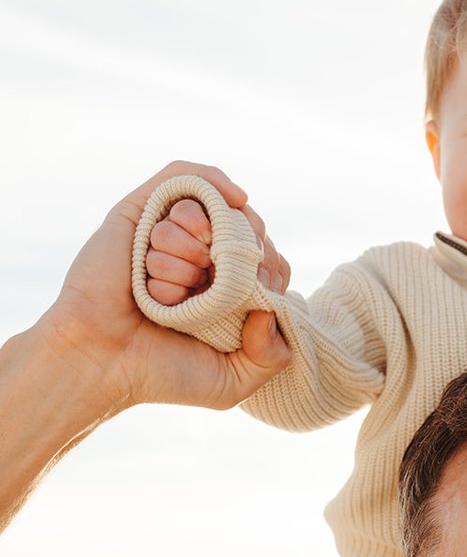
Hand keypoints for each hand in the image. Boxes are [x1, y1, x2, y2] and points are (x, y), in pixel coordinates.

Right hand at [45, 161, 291, 413]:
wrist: (101, 362)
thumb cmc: (162, 373)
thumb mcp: (233, 380)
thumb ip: (275, 356)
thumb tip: (273, 307)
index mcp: (224, 289)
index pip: (268, 258)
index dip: (266, 268)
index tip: (250, 294)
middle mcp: (199, 257)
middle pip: (245, 227)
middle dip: (235, 252)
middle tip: (209, 283)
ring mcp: (170, 232)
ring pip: (209, 208)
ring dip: (192, 247)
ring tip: (172, 282)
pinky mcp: (140, 211)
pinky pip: (183, 176)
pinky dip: (208, 184)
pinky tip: (225, 203)